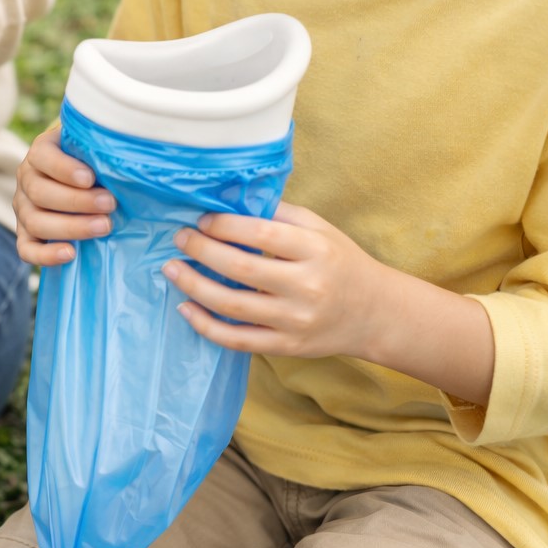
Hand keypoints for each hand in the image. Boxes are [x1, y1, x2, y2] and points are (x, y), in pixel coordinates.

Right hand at [13, 126, 115, 265]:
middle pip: (39, 193)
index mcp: (41, 151)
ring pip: (35, 222)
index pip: (42, 157)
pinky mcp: (25, 234)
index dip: (63, 169)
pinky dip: (46, 255)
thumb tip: (126, 160)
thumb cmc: (95, 161)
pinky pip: (26, 250)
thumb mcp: (95, 148)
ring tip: (104, 227)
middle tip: (110, 204)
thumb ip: (101, 150)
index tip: (90, 178)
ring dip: (70, 227)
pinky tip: (71, 254)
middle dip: (76, 201)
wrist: (87, 184)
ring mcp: (23, 208)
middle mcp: (27, 179)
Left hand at [164, 202, 392, 358]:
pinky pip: (237, 339)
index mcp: (316, 250)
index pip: (261, 233)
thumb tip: (230, 200)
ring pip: (233, 306)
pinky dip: (205, 326)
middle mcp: (308, 286)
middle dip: (201, 251)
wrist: (376, 313)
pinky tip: (185, 308)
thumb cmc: (341, 262)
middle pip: (242, 268)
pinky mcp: (287, 346)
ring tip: (171, 269)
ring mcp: (296, 321)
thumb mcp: (320, 229)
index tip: (201, 219)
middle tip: (179, 239)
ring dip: (194, 286)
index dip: (225, 225)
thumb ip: (279, 214)